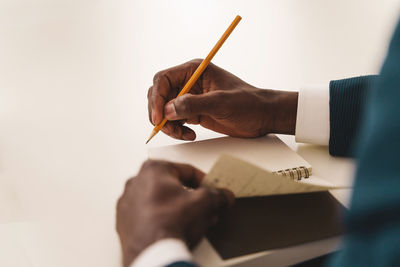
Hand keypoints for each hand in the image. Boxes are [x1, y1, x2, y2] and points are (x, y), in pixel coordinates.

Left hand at [116, 160, 233, 266]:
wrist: (152, 253)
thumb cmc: (169, 224)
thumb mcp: (205, 203)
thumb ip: (218, 195)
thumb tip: (224, 196)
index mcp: (153, 169)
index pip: (187, 170)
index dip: (204, 180)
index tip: (210, 188)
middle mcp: (136, 182)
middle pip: (172, 185)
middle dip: (189, 195)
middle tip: (201, 205)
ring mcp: (127, 202)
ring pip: (159, 200)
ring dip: (174, 207)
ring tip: (189, 220)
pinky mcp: (124, 221)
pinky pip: (147, 215)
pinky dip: (160, 219)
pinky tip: (173, 229)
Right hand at [148, 59, 297, 139]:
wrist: (262, 116)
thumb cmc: (248, 103)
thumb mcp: (221, 103)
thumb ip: (194, 104)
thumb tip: (168, 109)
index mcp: (194, 70)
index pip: (163, 79)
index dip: (157, 98)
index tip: (159, 117)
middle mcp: (188, 82)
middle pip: (159, 95)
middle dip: (159, 113)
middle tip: (168, 128)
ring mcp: (190, 97)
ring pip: (164, 110)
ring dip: (168, 124)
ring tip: (183, 134)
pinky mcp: (192, 111)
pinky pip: (174, 120)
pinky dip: (176, 129)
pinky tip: (189, 134)